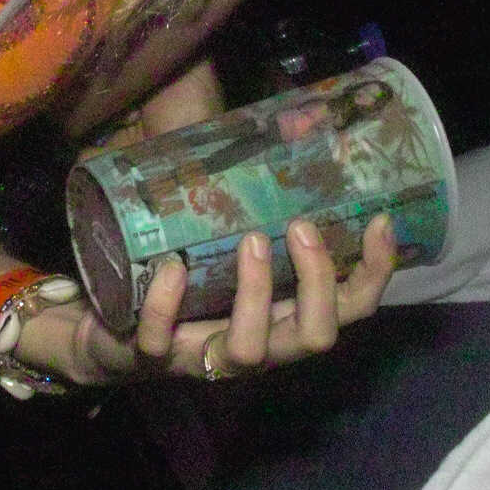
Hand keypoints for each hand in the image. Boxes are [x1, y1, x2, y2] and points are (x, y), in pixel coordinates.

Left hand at [47, 213, 402, 384]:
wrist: (110, 333)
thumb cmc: (185, 281)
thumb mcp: (227, 248)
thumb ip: (253, 210)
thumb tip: (275, 131)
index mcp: (284, 319)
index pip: (350, 309)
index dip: (373, 273)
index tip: (379, 222)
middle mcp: (259, 347)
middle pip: (315, 338)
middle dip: (318, 283)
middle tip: (300, 225)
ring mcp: (206, 358)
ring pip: (251, 348)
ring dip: (255, 292)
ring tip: (250, 238)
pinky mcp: (154, 358)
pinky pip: (161, 340)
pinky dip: (166, 302)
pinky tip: (171, 266)